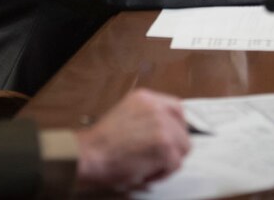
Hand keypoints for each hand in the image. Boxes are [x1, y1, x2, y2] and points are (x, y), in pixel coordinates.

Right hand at [74, 88, 189, 193]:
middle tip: (157, 158)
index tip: (171, 140)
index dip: (176, 128)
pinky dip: (162, 174)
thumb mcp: (125, 115)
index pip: (177, 109)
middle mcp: (156, 108)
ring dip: (167, 162)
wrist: (89, 153)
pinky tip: (144, 171)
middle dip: (173, 148)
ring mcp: (162, 126)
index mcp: (145, 98)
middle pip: (183, 131)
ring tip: (147, 165)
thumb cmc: (102, 143)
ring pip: (182, 149)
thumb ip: (147, 118)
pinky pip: (175, 165)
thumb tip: (167, 132)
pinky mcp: (164, 145)